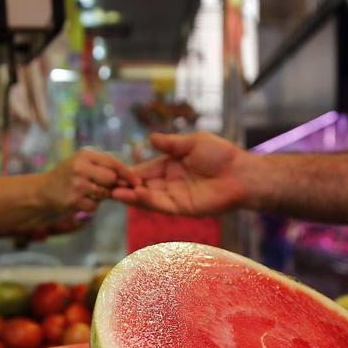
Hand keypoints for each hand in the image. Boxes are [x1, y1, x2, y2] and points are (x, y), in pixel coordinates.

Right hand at [38, 148, 138, 216]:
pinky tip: (80, 201)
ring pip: (104, 193)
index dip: (127, 173)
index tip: (138, 182)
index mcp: (84, 155)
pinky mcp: (73, 201)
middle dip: (112, 186)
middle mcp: (79, 167)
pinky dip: (91, 206)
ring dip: (100, 196)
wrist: (42, 192)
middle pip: (111, 179)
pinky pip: (94, 206)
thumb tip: (131, 179)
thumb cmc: (69, 177)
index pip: (113, 162)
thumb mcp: (83, 164)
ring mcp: (76, 184)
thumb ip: (103, 168)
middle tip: (103, 188)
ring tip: (87, 192)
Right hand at [111, 132, 252, 216]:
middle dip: (125, 186)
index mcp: (170, 166)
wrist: (241, 173)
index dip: (129, 172)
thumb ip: (170, 143)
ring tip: (114, 193)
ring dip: (131, 196)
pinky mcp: (182, 208)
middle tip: (106, 185)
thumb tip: (149, 138)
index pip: (144, 170)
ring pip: (148, 198)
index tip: (112, 172)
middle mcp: (170, 183)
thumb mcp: (193, 143)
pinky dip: (146, 201)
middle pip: (142, 186)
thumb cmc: (221, 155)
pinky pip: (160, 205)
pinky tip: (134, 195)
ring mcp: (175, 197)